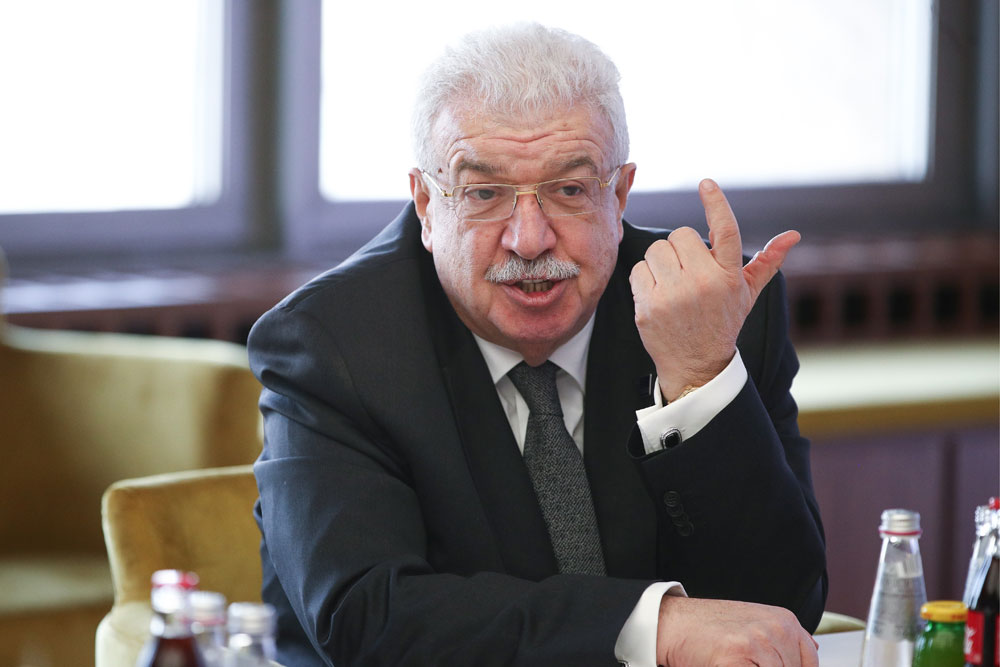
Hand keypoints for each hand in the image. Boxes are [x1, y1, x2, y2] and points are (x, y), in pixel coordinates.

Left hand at [629, 179, 799, 400]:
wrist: (696, 365)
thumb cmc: (722, 322)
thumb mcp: (747, 294)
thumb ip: (766, 262)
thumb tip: (793, 235)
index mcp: (728, 276)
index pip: (724, 231)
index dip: (716, 204)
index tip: (707, 183)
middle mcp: (702, 283)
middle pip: (680, 235)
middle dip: (681, 249)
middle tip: (688, 272)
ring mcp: (673, 296)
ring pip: (656, 250)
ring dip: (662, 262)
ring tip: (673, 285)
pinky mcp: (648, 307)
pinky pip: (638, 270)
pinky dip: (645, 279)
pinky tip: (658, 296)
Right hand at [656, 596, 818, 666]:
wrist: (671, 623)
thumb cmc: (708, 627)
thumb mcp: (754, 624)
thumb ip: (784, 640)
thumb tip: (810, 652)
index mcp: (784, 620)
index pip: (809, 664)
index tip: (769, 664)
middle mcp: (776, 629)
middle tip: (744, 660)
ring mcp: (758, 644)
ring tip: (733, 660)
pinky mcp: (737, 658)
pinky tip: (725, 662)